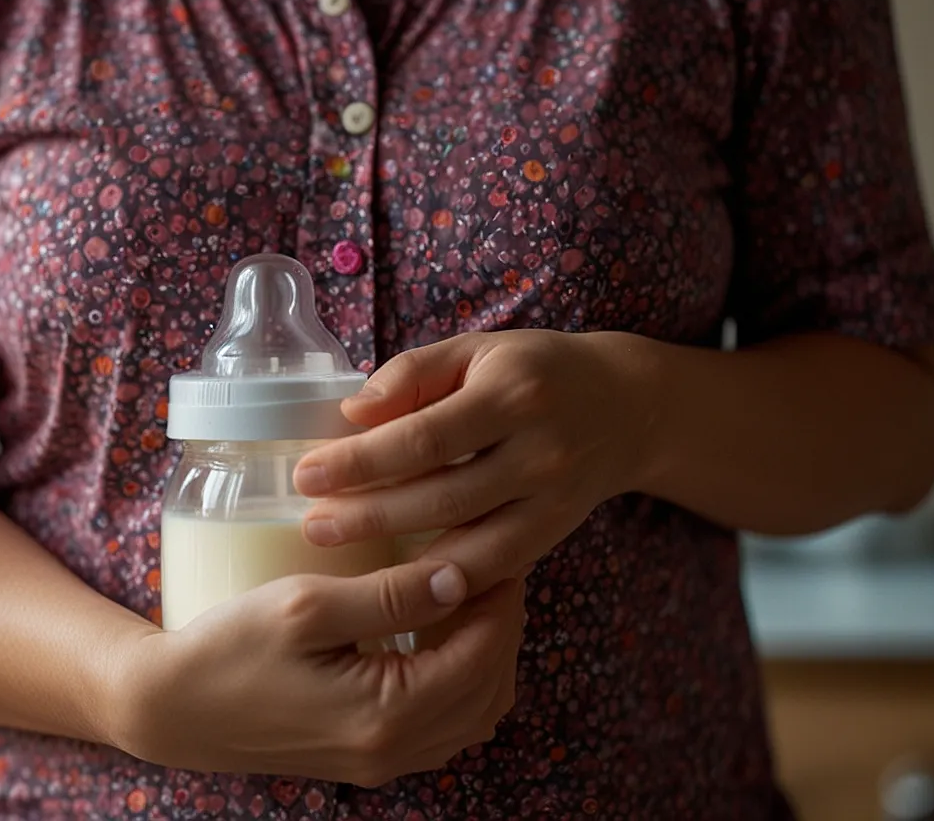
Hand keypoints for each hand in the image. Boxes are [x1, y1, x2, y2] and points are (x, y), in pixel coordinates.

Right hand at [112, 561, 523, 785]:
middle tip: (491, 563)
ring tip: (470, 595)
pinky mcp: (368, 758)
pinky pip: (444, 727)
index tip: (497, 542)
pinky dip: (460, 682)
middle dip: (502, 623)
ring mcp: (383, 762)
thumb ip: (388, 593)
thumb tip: (461, 577)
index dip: (501, 594)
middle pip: (491, 686)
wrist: (172, 708)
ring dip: (486, 654)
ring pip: (475, 712)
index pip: (483, 651)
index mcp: (388, 713)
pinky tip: (440, 637)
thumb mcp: (306, 605)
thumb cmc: (228, 649)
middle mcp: (395, 750)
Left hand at [293, 330, 658, 593]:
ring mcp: (553, 500)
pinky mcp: (556, 534)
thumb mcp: (475, 350)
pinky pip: (495, 568)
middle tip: (311, 524)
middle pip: (441, 496)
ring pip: (469, 543)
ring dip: (398, 558)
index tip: (307, 473)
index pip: (424, 437)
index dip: (362, 461)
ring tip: (339, 553)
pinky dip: (445, 580)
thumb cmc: (532, 371)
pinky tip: (397, 583)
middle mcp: (539, 451)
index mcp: (513, 393)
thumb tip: (351, 413)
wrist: (626, 407)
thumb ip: (412, 374)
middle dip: (368, 515)